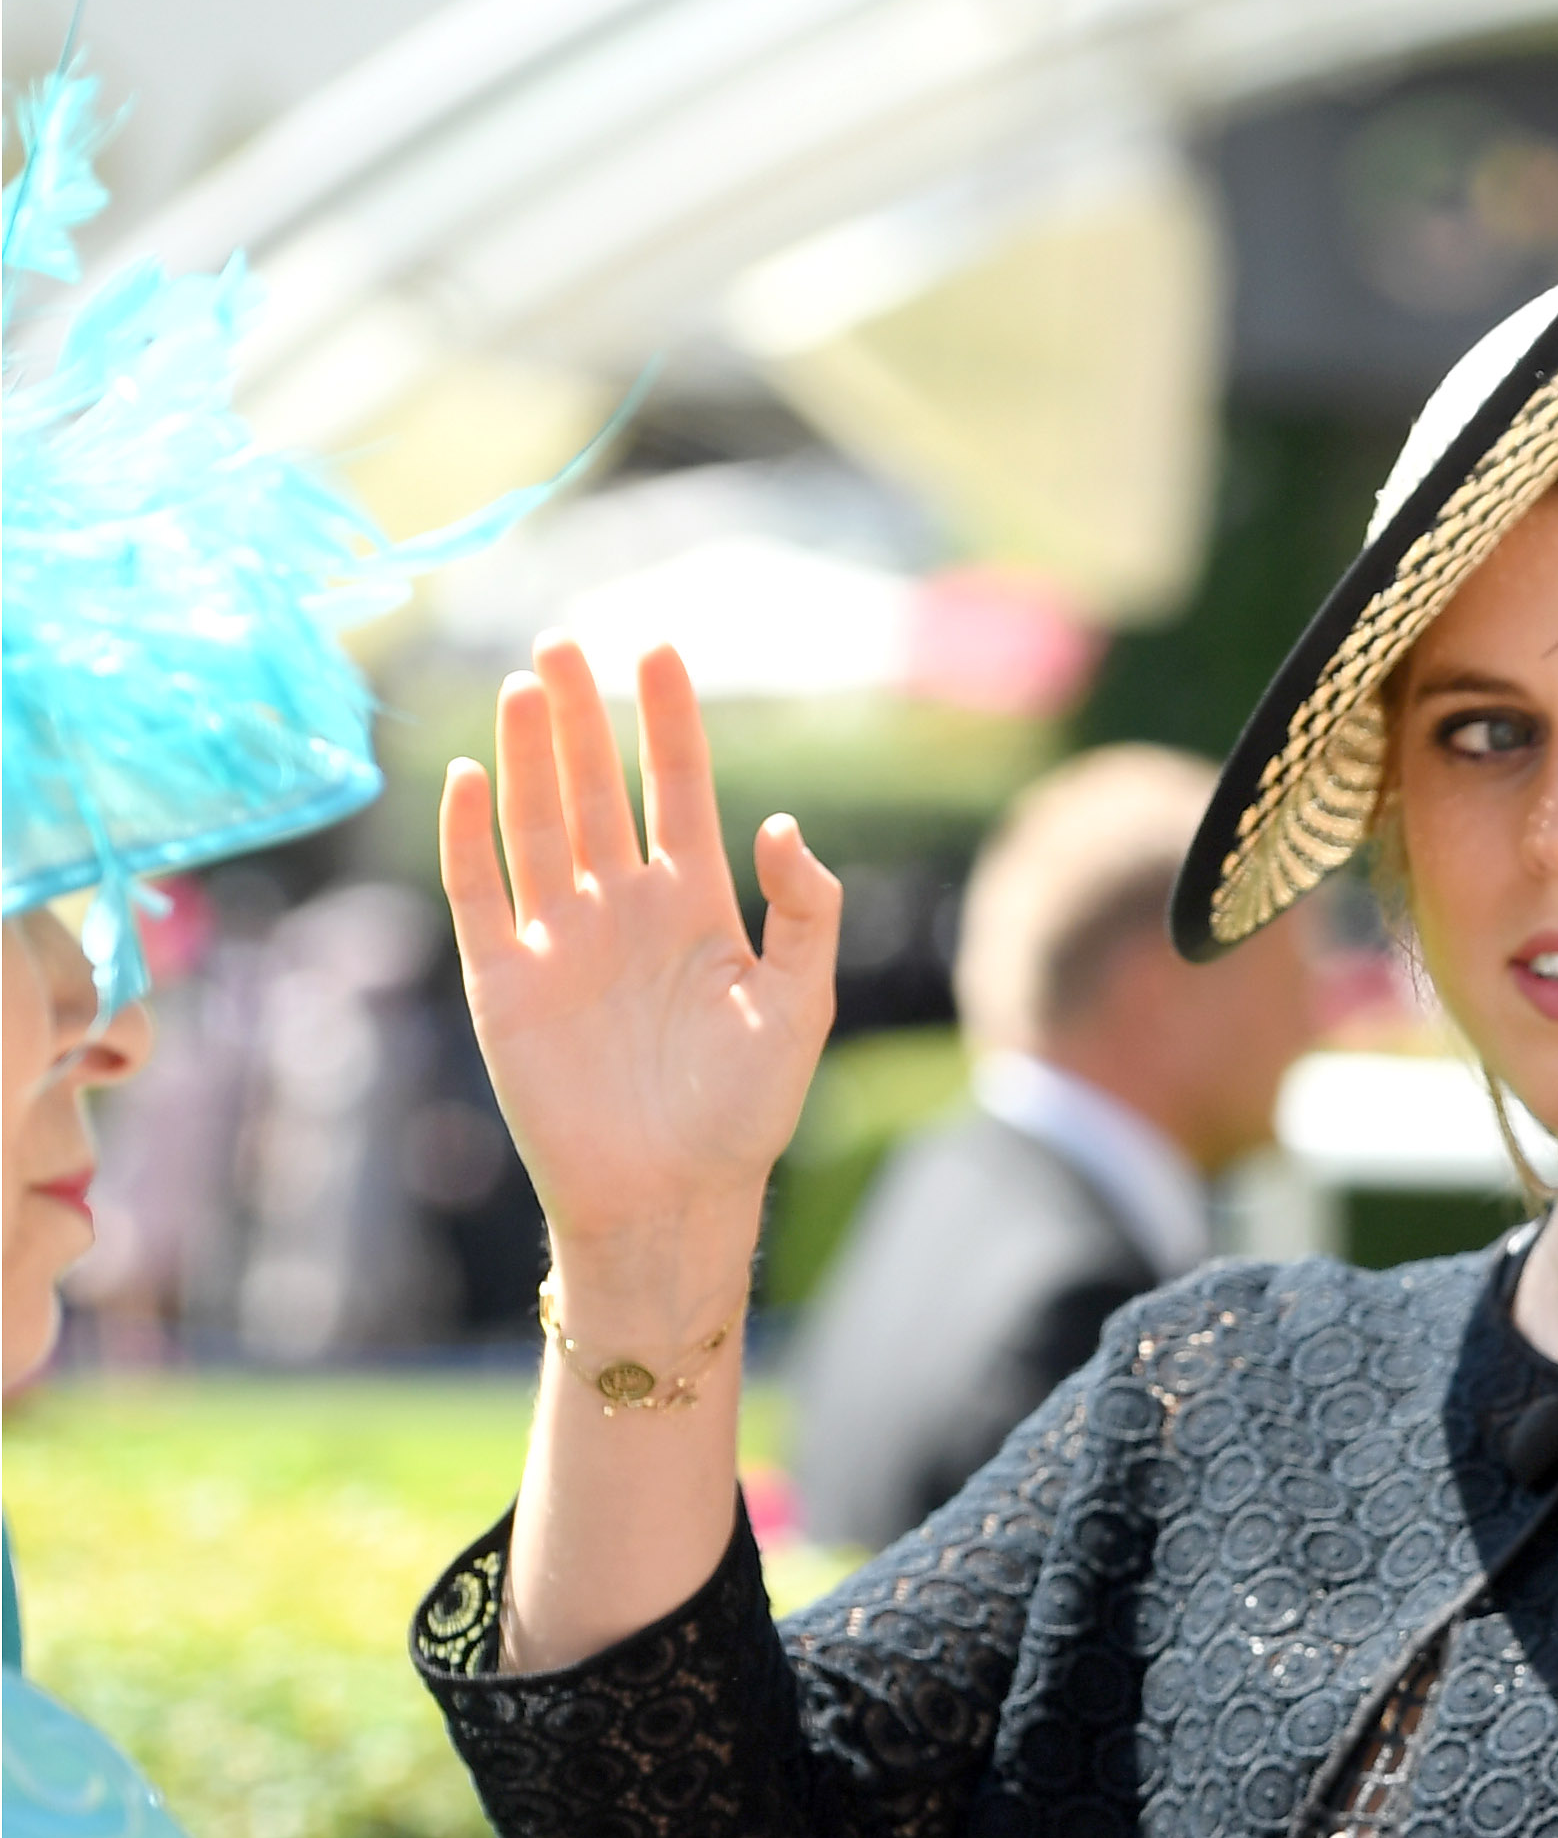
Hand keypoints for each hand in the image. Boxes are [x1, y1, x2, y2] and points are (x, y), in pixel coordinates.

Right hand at [439, 637, 837, 1305]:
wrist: (673, 1196)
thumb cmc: (746, 1110)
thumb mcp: (799, 1005)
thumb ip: (806, 913)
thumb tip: (782, 823)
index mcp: (696, 908)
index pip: (676, 791)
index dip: (667, 723)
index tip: (659, 649)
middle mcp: (623, 910)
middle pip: (596, 791)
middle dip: (582, 717)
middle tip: (565, 640)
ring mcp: (560, 940)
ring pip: (538, 826)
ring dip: (529, 758)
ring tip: (525, 685)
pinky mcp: (505, 982)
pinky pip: (480, 893)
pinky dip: (470, 837)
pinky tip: (470, 778)